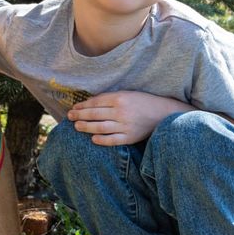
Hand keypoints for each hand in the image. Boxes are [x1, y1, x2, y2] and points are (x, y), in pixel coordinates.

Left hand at [67, 91, 191, 145]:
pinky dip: (101, 139)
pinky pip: (112, 140)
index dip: (82, 105)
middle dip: (80, 115)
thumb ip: (110, 98)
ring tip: (76, 126)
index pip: (96, 102)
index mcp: (120, 98)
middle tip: (69, 116)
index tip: (74, 107)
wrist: (163, 114)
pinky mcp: (130, 137)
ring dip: (86, 127)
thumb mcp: (128, 94)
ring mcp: (126, 125)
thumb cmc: (143, 102)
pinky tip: (93, 138)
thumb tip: (89, 103)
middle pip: (95, 114)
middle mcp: (121, 112)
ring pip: (100, 127)